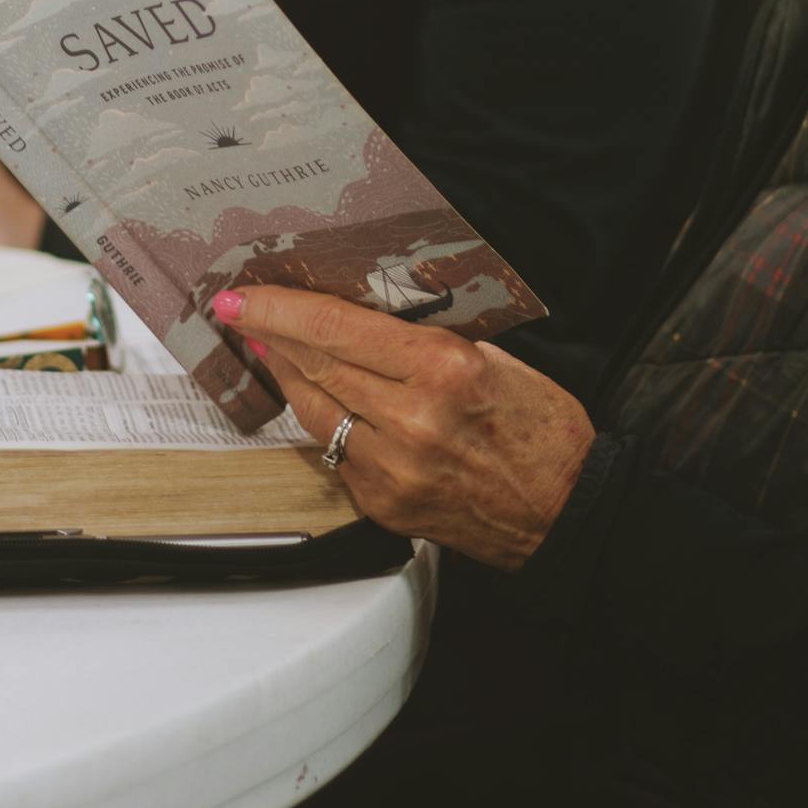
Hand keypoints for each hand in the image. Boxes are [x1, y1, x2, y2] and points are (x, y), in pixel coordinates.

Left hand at [213, 286, 594, 569]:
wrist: (566, 511)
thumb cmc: (542, 428)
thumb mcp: (495, 357)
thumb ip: (428, 339)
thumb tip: (365, 317)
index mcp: (443, 370)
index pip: (337, 328)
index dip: (281, 308)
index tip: (245, 296)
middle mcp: (411, 419)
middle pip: (316, 365)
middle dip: (270, 334)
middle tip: (240, 311)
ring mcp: (392, 469)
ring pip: (315, 411)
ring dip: (287, 375)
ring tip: (269, 347)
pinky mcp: (384, 505)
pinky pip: (336, 451)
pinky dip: (322, 420)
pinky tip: (316, 398)